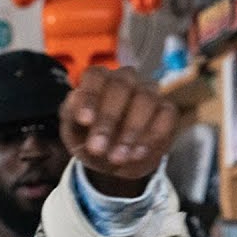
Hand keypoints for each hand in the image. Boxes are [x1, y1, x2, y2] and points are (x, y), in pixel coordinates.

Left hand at [59, 66, 179, 195]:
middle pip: (121, 86)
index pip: (95, 75)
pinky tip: (136, 154)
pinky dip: (151, 137)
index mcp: (98, 80)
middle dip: (108, 119)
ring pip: (145, 99)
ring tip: (117, 157)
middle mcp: (125, 80)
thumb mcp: (71, 130)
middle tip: (97, 148)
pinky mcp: (166, 111)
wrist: (110, 161)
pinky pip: (166, 116)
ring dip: (130, 131)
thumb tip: (75, 97)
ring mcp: (148, 93)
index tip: (84, 120)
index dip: (90, 96)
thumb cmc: (87, 138)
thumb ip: (70, 113)